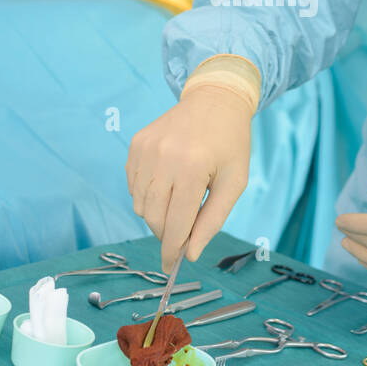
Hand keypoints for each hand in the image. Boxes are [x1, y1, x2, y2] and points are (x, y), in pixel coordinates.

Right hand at [126, 85, 252, 270]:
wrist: (215, 99)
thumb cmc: (230, 144)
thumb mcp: (234, 183)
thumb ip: (212, 220)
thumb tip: (190, 253)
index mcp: (191, 168)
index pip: (175, 223)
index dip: (173, 249)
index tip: (171, 266)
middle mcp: (163, 157)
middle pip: (154, 217)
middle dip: (166, 234)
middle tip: (182, 234)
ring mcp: (145, 149)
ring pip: (140, 204)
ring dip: (156, 215)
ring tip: (179, 203)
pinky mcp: (136, 144)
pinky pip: (133, 185)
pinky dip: (147, 195)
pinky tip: (167, 184)